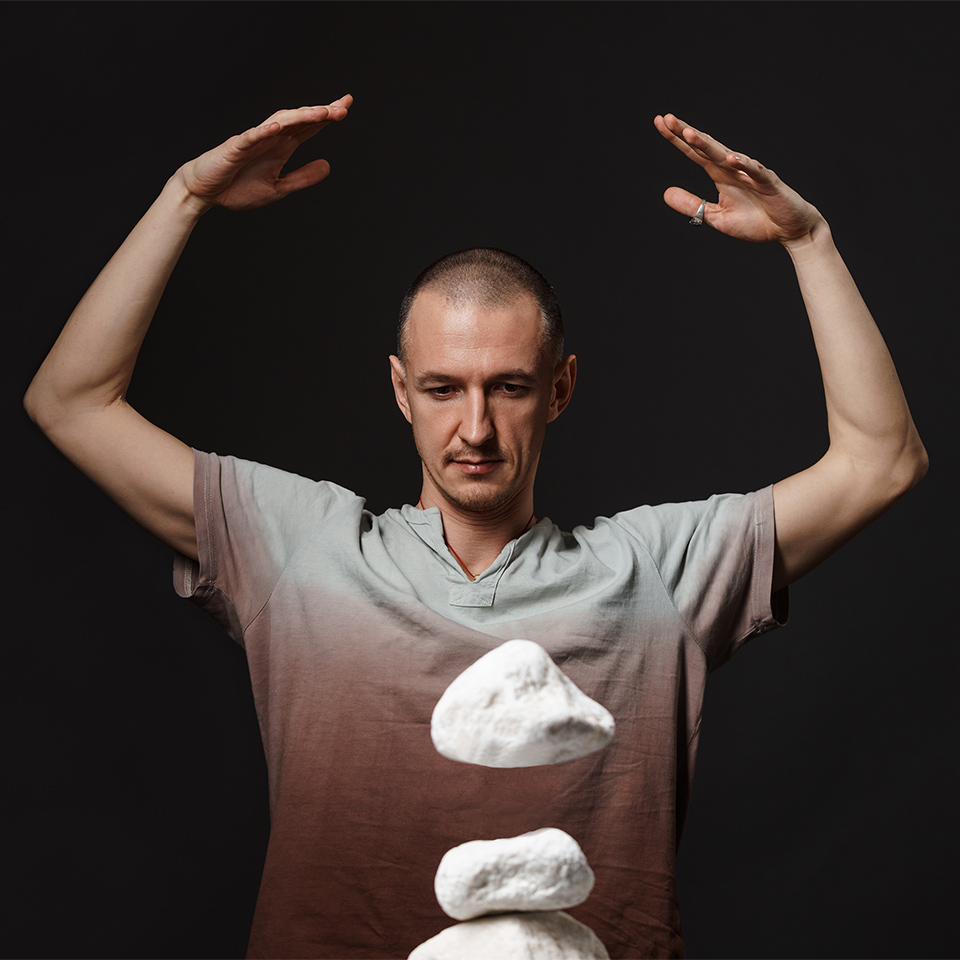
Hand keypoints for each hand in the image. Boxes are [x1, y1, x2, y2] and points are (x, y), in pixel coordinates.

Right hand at [176, 96, 352, 212]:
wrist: (205, 192)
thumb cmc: (238, 187)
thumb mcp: (279, 187)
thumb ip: (303, 177)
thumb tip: (328, 166)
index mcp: (282, 147)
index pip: (309, 128)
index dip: (327, 117)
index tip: (346, 107)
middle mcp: (270, 138)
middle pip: (299, 120)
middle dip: (321, 113)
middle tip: (343, 107)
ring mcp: (253, 141)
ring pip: (279, 123)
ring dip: (300, 116)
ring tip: (321, 113)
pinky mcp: (234, 149)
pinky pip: (250, 137)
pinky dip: (263, 131)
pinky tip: (278, 127)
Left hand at [653, 113, 821, 243]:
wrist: (789, 229)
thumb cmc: (756, 221)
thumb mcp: (717, 217)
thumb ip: (693, 205)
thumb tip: (665, 193)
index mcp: (720, 175)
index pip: (695, 153)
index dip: (677, 139)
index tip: (659, 122)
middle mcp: (733, 168)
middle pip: (706, 147)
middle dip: (687, 133)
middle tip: (666, 119)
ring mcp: (751, 173)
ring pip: (726, 155)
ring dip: (707, 144)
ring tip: (688, 133)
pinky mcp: (769, 184)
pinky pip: (755, 172)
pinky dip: (744, 165)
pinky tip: (730, 159)